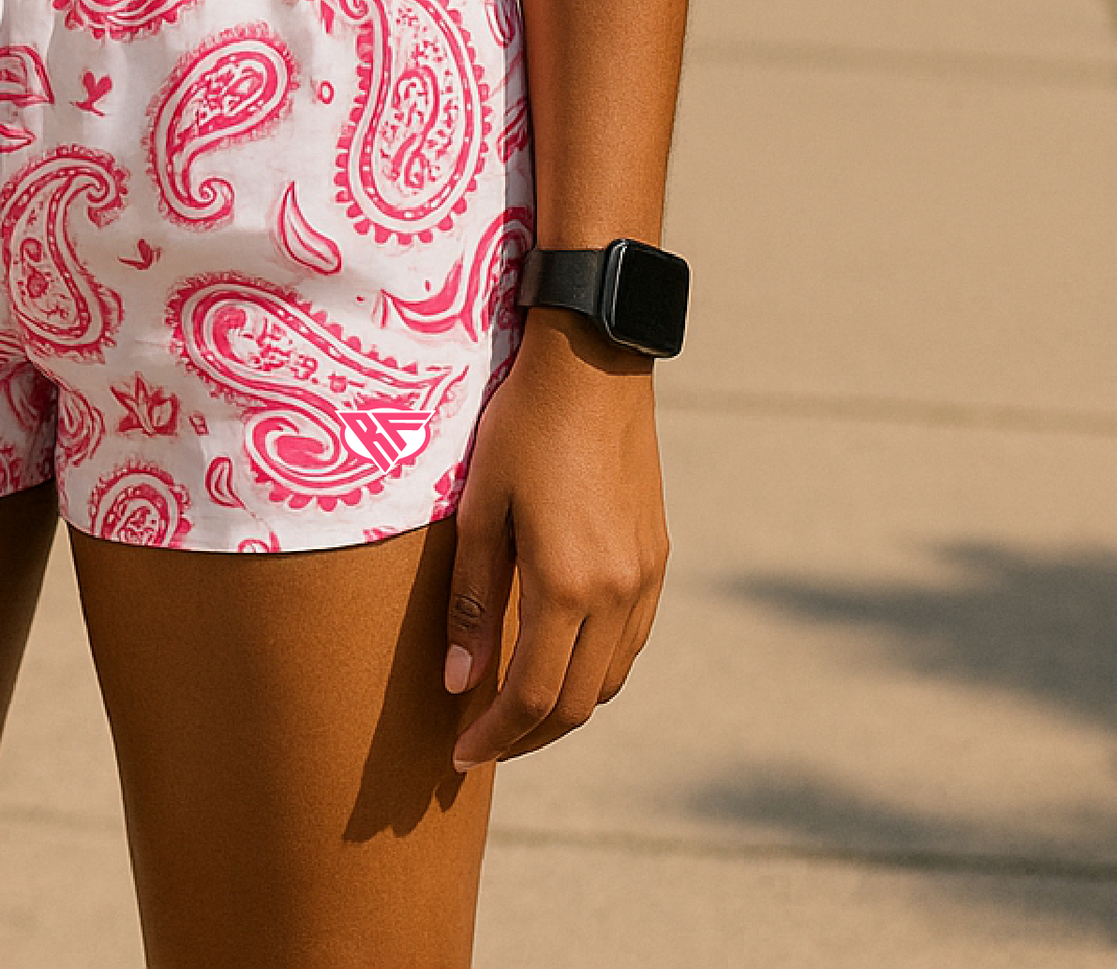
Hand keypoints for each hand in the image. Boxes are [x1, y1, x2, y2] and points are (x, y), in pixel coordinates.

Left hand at [442, 307, 668, 767]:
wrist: (594, 362)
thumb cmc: (523, 426)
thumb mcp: (480, 506)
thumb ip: (470, 599)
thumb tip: (458, 682)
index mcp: (568, 585)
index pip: (532, 696)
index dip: (495, 735)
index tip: (461, 753)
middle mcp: (618, 593)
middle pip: (577, 703)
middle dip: (528, 735)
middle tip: (484, 740)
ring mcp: (646, 578)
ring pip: (610, 678)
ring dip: (565, 706)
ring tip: (517, 705)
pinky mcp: (658, 557)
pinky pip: (631, 641)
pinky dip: (596, 668)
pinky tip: (561, 654)